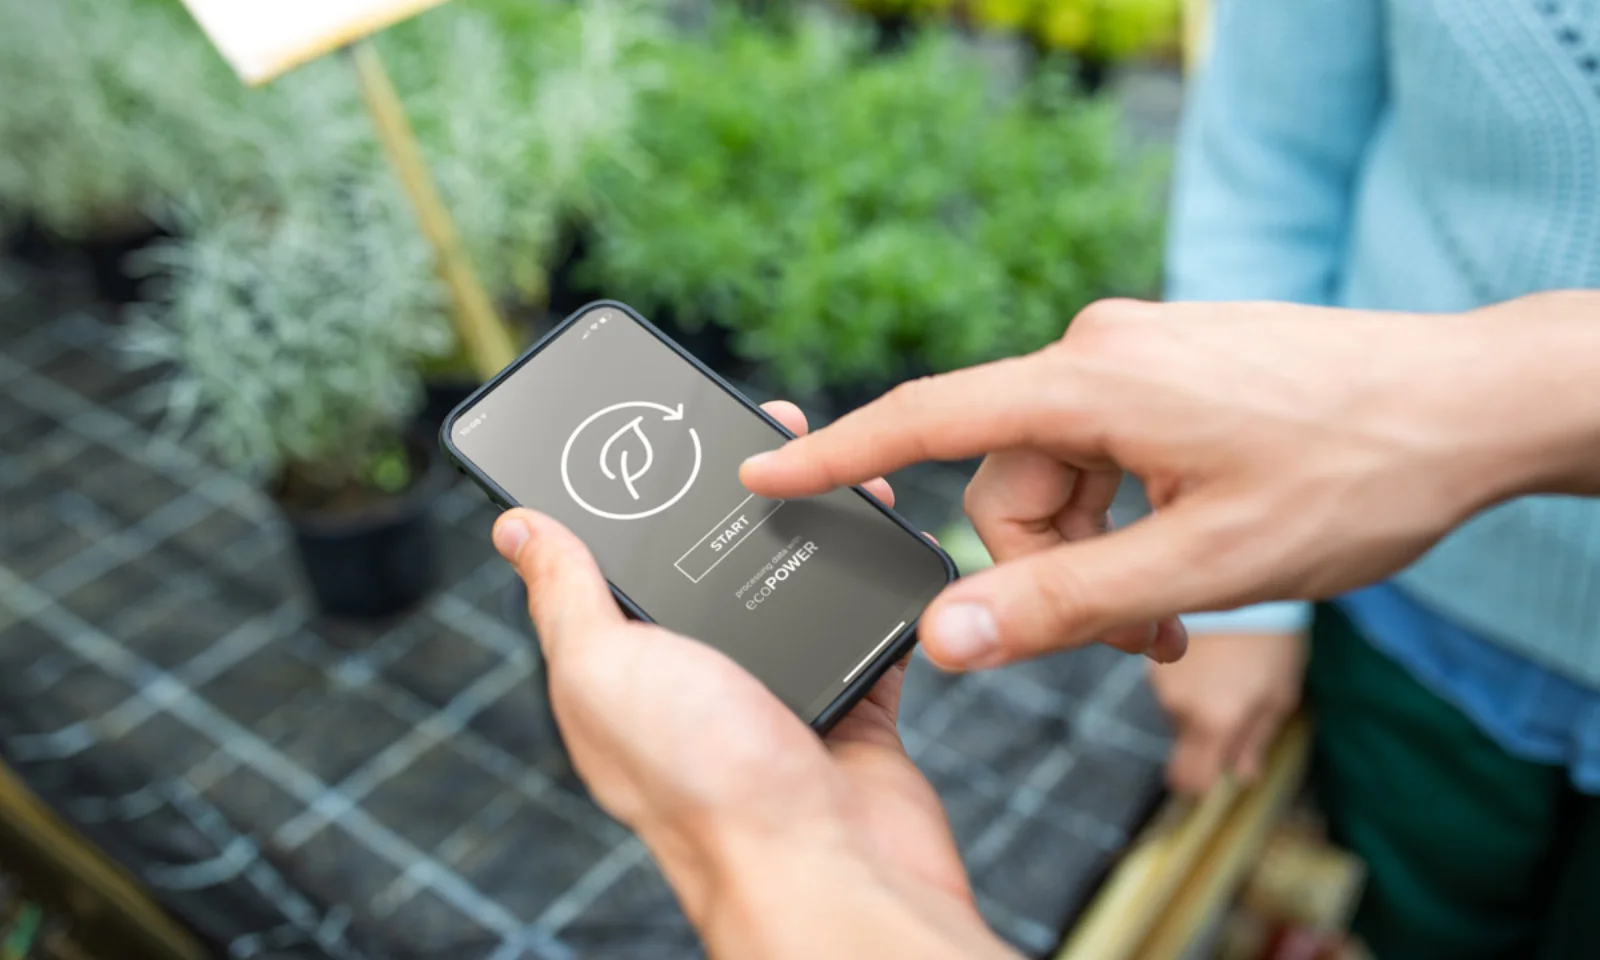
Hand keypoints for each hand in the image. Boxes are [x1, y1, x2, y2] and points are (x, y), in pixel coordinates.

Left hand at [492, 401, 1015, 959]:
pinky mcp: (848, 708)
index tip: (659, 429)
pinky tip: (880, 533)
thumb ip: (566, 597)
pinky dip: (874, 585)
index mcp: (623, 674)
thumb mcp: (605, 669)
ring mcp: (775, 695)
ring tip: (837, 465)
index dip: (630, 495)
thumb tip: (515, 527)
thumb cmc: (705, 784)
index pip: (614, 566)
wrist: (827, 868)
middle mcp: (697, 683)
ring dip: (814, 524)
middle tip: (769, 428)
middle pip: (712, 562)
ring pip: (792, 584)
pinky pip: (861, 628)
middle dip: (739, 491)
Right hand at [741, 293, 1599, 667]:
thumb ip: (1064, 604)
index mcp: (1088, 383)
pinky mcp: (1169, 370)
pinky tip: (1189, 553)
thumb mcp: (1201, 565)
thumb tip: (948, 635)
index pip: (927, 420)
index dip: (837, 455)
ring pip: (1059, 476)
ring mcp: (1137, 356)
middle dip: (1049, 569)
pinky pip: (1106, 453)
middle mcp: (1097, 352)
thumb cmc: (1353, 475)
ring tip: (1178, 611)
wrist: (1471, 404)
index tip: (763, 470)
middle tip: (1137, 640)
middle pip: (1006, 480)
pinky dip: (1127, 515)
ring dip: (1098, 552)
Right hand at [1147, 632, 1304, 795]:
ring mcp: (1162, 684)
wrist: (1243, 585)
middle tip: (1235, 712)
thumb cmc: (1271, 647)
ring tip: (1225, 676)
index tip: (1212, 780)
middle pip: (1184, 747)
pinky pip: (1169, 689)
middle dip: (1205, 741)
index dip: (1198, 787)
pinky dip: (1186, 685)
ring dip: (1197, 708)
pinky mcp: (1153, 661)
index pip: (1188, 779)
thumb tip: (1242, 776)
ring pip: (1177, 716)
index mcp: (1214, 722)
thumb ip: (1255, 740)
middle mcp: (1179, 708)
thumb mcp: (1277, 697)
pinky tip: (1209, 660)